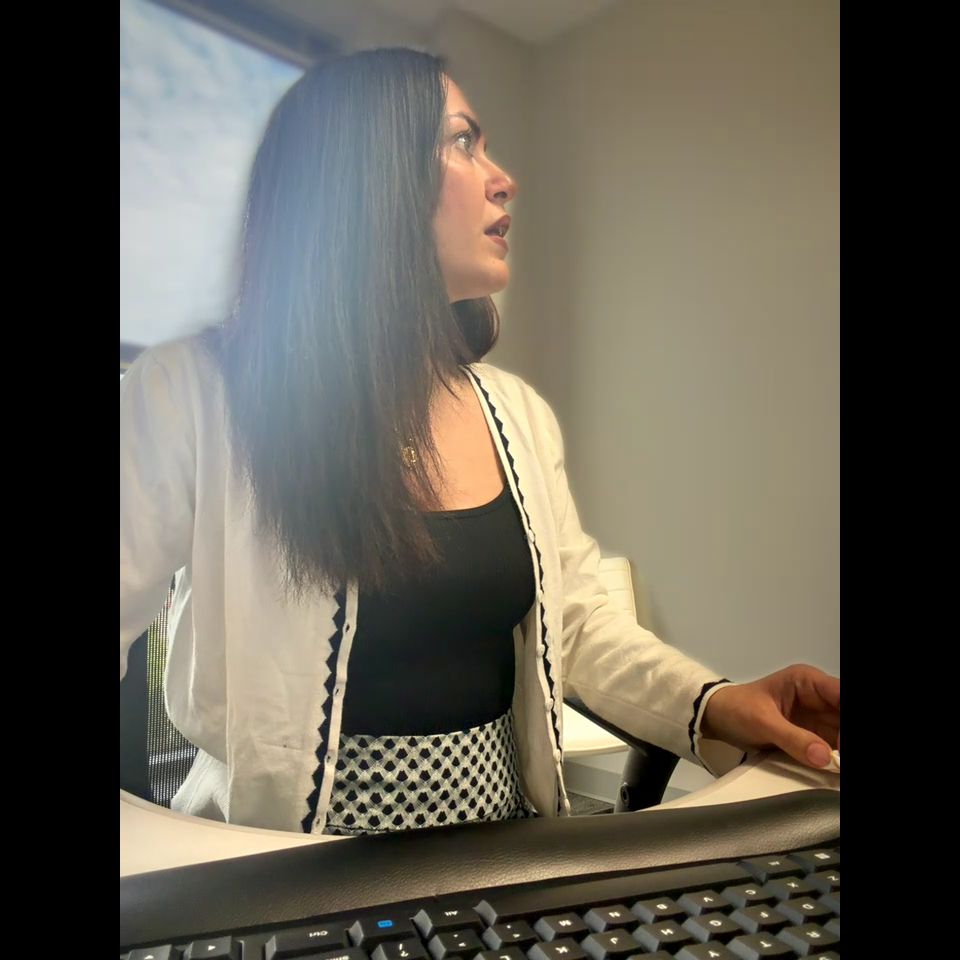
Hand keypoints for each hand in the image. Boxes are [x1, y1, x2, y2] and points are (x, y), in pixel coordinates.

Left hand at [701, 664, 839, 768]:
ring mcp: (817, 718)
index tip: (843, 742)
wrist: (718, 718)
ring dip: (841, 752)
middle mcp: (818, 698)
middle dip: (844, 739)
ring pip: (841, 734)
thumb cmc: (737, 709)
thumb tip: (825, 758)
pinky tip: (835, 769)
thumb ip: (793, 739)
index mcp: (807, 682)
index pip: (842, 694)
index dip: (847, 717)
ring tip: (837, 767)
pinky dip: (835, 759)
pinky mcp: (812, 736)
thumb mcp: (762, 722)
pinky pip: (832, 748)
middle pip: (844, 717)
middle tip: (841, 761)